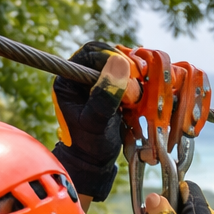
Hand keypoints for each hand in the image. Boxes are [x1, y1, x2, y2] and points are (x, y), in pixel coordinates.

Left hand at [51, 42, 138, 200]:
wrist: (93, 161)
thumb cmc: (90, 145)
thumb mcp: (96, 121)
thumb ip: (105, 94)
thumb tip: (120, 63)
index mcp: (70, 78)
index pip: (92, 52)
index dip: (112, 56)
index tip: (130, 73)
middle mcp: (83, 75)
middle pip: (108, 54)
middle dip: (127, 65)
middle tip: (139, 81)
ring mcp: (98, 81)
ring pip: (121, 63)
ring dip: (135, 76)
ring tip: (138, 97)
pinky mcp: (112, 89)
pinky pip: (129, 76)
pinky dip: (139, 84)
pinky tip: (143, 97)